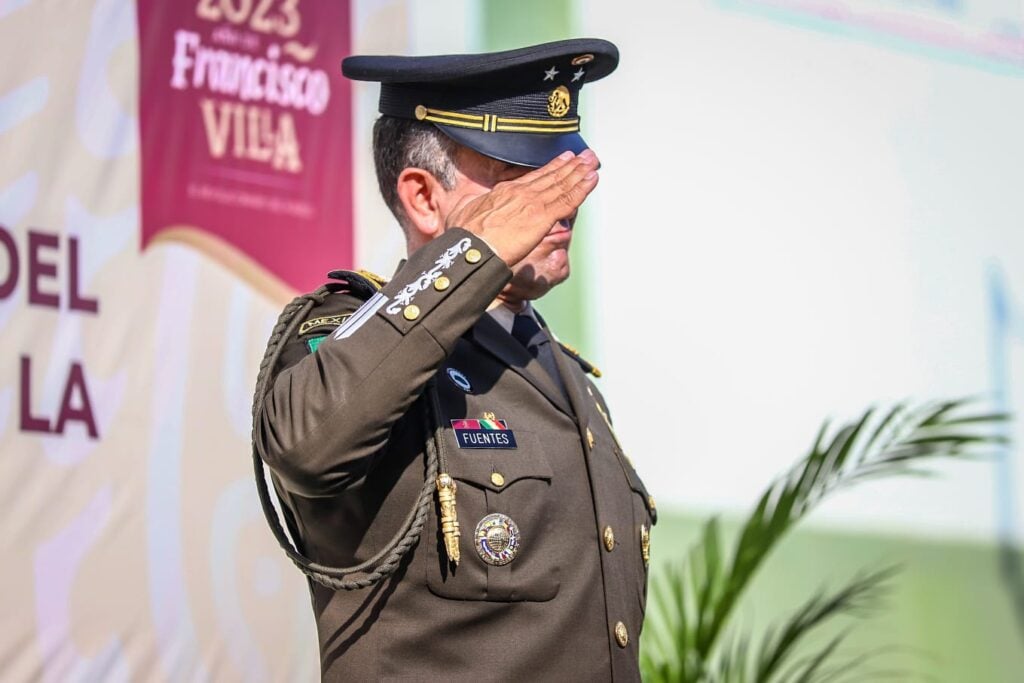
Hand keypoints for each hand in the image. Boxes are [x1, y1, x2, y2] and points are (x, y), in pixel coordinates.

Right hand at [446, 149, 599, 266]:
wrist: (472, 247)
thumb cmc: (464, 235)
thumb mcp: (462, 211)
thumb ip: (470, 204)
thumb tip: (469, 202)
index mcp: (504, 192)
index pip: (533, 178)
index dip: (551, 168)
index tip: (563, 160)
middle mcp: (521, 193)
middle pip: (552, 176)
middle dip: (571, 166)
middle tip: (585, 156)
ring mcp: (534, 203)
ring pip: (563, 184)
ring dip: (581, 173)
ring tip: (593, 162)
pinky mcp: (544, 217)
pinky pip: (569, 200)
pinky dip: (583, 188)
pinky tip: (593, 179)